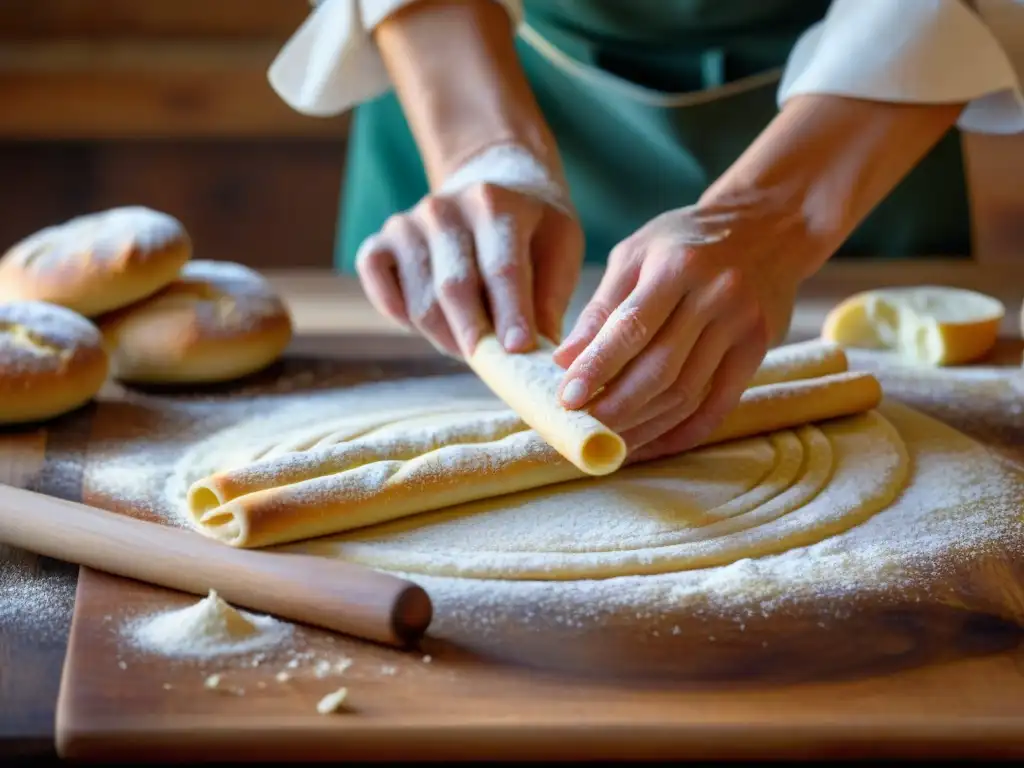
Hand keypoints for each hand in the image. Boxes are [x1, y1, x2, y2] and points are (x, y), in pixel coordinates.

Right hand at [356, 184, 583, 357]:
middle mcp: (444, 208)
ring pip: (421, 304)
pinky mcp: (379, 244)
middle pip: (454, 288)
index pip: (501, 268)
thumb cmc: (530, 230)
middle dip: (475, 335)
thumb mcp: (559, 247)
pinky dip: (404, 320)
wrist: (490, 183)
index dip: (511, 313)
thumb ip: (550, 297)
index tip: (519, 351)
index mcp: (495, 203)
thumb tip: (540, 355)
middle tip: (495, 366)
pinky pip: (383, 294)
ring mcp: (406, 224)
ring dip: (448, 337)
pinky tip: (435, 326)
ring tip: (476, 346)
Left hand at [551, 200, 803, 462]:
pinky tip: (653, 445)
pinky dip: (683, 433)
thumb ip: (602, 307)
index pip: (631, 328)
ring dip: (645, 426)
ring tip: (610, 442)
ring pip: (687, 393)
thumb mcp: (636, 255)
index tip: (567, 399)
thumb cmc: (686, 240)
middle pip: (660, 369)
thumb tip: (564, 361)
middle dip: (617, 407)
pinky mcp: (759, 349)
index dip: (597, 368)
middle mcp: (716, 295)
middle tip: (585, 429)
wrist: (768, 226)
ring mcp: (743, 325)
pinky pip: (718, 405)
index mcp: (676, 266)